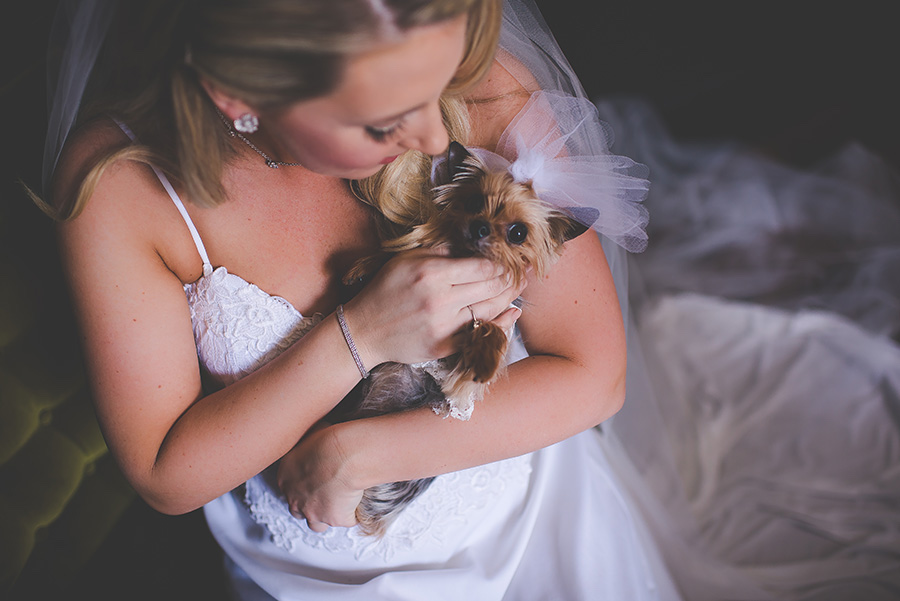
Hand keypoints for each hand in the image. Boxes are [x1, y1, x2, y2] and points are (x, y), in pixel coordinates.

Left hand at [276, 423, 361, 531]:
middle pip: (298, 509)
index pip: (289, 487)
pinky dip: (352, 513)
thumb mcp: (311, 431)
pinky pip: (346, 520)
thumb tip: (318, 431)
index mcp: (285, 476)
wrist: (345, 454)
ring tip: (341, 502)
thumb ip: (309, 441)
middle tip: (327, 491)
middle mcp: (295, 498)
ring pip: (317, 524)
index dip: (303, 483)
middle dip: (310, 503)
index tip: (316, 477)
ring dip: (325, 516)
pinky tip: (359, 500)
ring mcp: (314, 512)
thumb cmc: (329, 438)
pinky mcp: (335, 519)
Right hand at [344, 248, 525, 365]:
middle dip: (511, 278)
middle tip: (523, 272)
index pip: (483, 267)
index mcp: (432, 273)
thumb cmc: (385, 290)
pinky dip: (500, 323)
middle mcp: (441, 299)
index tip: (509, 259)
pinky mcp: (445, 346)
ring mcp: (444, 326)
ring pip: (491, 310)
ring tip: (518, 287)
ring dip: (510, 298)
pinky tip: (510, 312)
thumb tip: (471, 244)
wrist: (364, 330)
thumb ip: (440, 250)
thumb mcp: (406, 260)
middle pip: (492, 287)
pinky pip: (480, 334)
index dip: (502, 263)